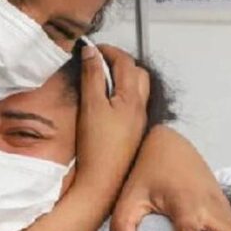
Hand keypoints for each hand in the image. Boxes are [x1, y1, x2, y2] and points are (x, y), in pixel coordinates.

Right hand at [73, 44, 149, 195]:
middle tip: (98, 61)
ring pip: (136, 89)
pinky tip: (105, 102)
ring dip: (122, 78)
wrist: (101, 181)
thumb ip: (92, 76)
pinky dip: (120, 94)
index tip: (91, 49)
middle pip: (137, 73)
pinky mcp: (132, 133)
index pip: (125, 62)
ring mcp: (138, 121)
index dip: (108, 50)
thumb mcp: (91, 105)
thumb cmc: (96, 146)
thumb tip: (91, 53)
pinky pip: (132, 104)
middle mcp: (140, 108)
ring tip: (101, 79)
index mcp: (132, 98)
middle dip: (119, 61)